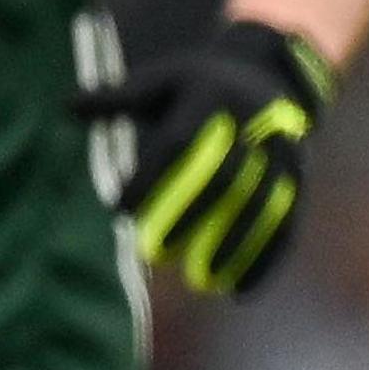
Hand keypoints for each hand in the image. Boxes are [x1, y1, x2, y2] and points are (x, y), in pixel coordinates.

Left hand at [76, 18, 334, 295]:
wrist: (265, 75)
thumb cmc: (195, 84)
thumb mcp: (159, 80)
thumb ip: (118, 97)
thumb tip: (69, 105)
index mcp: (212, 95)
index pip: (176, 141)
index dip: (148, 176)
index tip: (118, 209)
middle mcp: (254, 123)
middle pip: (223, 176)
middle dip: (190, 215)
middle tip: (153, 251)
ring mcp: (283, 151)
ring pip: (261, 204)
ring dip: (233, 245)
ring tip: (201, 281)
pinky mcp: (299, 178)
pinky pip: (287, 221)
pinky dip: (267, 258)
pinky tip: (240, 293)